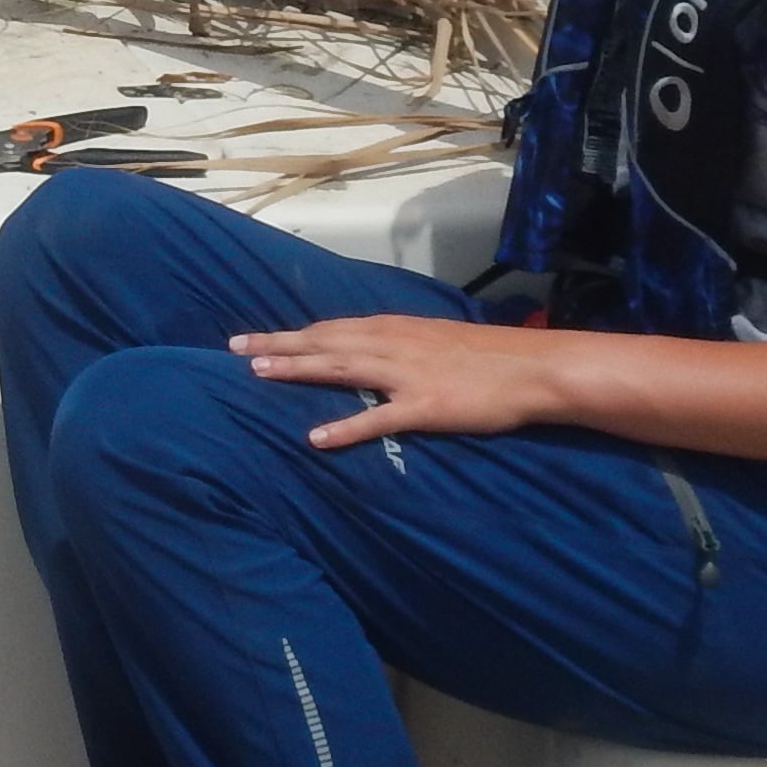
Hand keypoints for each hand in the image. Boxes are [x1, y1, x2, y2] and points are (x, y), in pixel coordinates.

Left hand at [230, 314, 570, 447]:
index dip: (292, 333)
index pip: (330, 329)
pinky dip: (344, 428)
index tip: (256, 336)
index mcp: (394, 329)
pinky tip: (315, 437)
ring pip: (339, 369)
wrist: (532, 369)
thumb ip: (398, 344)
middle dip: (278, 344)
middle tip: (235, 347)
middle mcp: (392, 345)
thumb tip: (366, 350)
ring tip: (258, 373)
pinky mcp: (424, 408)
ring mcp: (406, 376)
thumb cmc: (486, 356)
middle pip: (323, 342)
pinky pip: (377, 419)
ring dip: (297, 369)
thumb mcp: (433, 339)